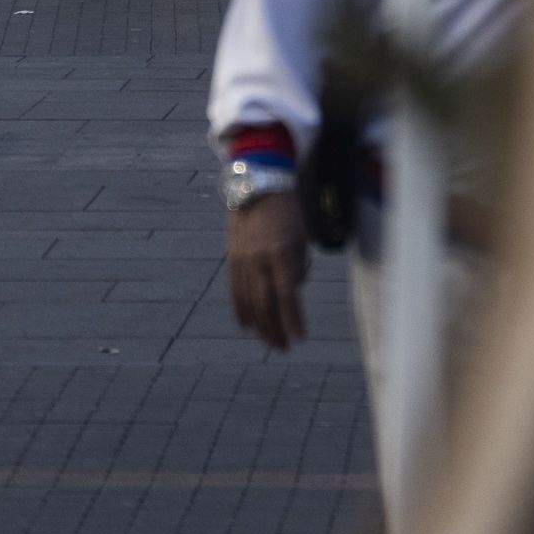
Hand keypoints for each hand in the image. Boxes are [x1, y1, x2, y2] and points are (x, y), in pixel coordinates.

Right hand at [226, 194, 309, 350]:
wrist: (257, 185)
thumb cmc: (288, 210)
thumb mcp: (300, 236)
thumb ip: (298, 265)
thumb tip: (293, 290)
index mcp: (280, 251)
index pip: (287, 294)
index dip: (293, 319)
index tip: (300, 338)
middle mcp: (258, 259)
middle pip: (265, 304)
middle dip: (275, 330)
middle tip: (284, 348)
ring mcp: (242, 259)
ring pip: (249, 301)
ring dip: (259, 326)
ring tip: (270, 342)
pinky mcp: (232, 258)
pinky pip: (235, 290)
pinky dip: (241, 310)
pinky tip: (247, 326)